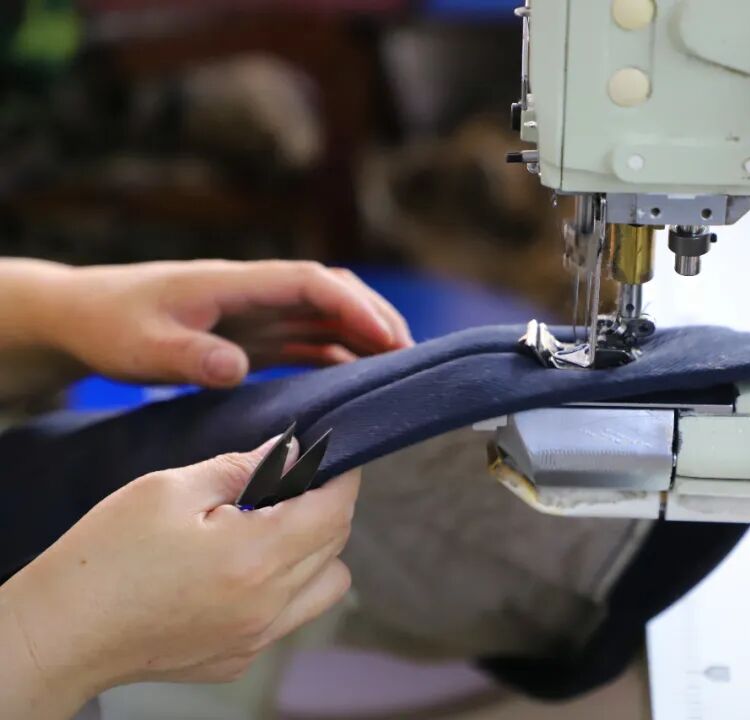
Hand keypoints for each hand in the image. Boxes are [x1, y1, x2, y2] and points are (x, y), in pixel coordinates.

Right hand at [0, 437, 360, 716]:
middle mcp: (267, 605)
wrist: (61, 632)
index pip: (336, 511)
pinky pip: (290, 616)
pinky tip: (241, 570)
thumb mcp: (169, 490)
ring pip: (326, 587)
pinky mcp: (239, 659)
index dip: (342, 477)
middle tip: (293, 485)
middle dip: (327, 508)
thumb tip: (290, 453)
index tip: (333, 458)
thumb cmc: (106, 556)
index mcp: (256, 557)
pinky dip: (285, 588)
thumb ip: (242, 468)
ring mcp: (256, 638)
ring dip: (316, 552)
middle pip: (336, 547)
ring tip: (269, 530)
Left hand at [40, 259, 411, 387]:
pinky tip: (358, 379)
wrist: (85, 316)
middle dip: (375, 318)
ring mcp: (258, 313)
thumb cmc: (111, 324)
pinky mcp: (254, 335)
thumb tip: (236, 368)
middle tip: (410, 356)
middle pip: (332, 292)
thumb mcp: (141, 345)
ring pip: (327, 316)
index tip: (386, 336)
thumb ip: (188, 356)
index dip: (353, 306)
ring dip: (364, 336)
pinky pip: (308, 339)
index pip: (310, 282)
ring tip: (399, 369)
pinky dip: (339, 354)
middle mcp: (256, 293)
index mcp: (235, 283)